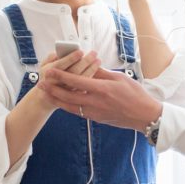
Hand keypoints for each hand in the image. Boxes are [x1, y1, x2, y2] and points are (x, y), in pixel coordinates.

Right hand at [29, 50, 100, 111]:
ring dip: (91, 70)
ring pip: (80, 81)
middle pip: (73, 72)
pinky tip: (96, 71)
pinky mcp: (73, 97)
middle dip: (85, 62)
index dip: (71, 58)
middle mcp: (56, 82)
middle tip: (93, 54)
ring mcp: (65, 91)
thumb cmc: (47, 76)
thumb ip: (52, 57)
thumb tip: (62, 51)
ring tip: (97, 60)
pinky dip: (90, 78)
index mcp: (47, 72)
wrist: (45, 98)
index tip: (81, 51)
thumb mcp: (44, 65)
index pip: (60, 65)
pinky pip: (83, 88)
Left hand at [37, 67, 161, 131]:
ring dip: (57, 99)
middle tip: (40, 83)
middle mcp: (95, 102)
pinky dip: (68, 105)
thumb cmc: (135, 94)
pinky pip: (77, 111)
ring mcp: (95, 112)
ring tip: (46, 92)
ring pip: (70, 106)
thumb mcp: (118, 78)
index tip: (49, 70)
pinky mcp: (96, 118)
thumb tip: (87, 65)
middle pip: (68, 96)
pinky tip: (61, 100)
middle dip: (52, 89)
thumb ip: (100, 72)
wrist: (143, 115)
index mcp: (102, 89)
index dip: (61, 75)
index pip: (76, 81)